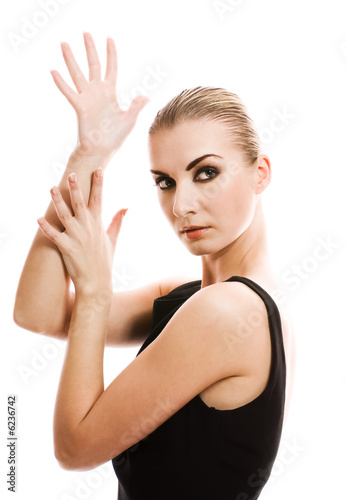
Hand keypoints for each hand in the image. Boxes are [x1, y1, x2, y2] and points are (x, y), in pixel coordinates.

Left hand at [37, 168, 124, 294]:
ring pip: (65, 215)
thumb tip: (126, 207)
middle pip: (80, 203)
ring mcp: (77, 237)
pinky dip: (47, 228)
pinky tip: (39, 219)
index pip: (99, 200)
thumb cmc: (104, 261)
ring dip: (58, 201)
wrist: (96, 283)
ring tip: (52, 188)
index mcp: (98, 224)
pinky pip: (54, 235)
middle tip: (71, 174)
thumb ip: (117, 221)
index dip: (99, 184)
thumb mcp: (113, 239)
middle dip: (76, 188)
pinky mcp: (67, 248)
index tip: (98, 170)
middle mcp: (87, 228)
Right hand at [51, 32, 148, 157]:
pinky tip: (54, 71)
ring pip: (78, 74)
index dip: (111, 54)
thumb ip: (136, 107)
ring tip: (64, 44)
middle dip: (90, 49)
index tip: (109, 39)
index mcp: (111, 93)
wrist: (102, 150)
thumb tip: (145, 96)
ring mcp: (87, 98)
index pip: (111, 68)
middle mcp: (98, 92)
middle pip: (93, 65)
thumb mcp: (129, 120)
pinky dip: (62, 83)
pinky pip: (70, 92)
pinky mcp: (80, 107)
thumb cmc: (115, 137)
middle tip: (86, 33)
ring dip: (71, 59)